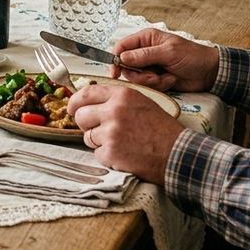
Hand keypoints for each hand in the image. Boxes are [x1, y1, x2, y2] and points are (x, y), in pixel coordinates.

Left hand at [68, 84, 185, 180]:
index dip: (75, 101)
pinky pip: (97, 154)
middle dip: (86, 125)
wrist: (178, 154)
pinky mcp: (110, 152)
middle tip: (101, 130)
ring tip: (122, 143)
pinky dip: (108, 156)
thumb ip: (116, 101)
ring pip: (87, 136)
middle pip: (81, 115)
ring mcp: (111, 132)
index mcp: (122, 95)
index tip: (72, 108)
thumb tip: (89, 103)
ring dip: (99, 142)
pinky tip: (125, 154)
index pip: (86, 93)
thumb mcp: (141, 103)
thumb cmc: (162, 130)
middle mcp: (114, 111)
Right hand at [110, 28, 219, 92]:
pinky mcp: (155, 79)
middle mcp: (144, 52)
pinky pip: (148, 86)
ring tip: (167, 78)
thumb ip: (144, 55)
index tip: (116, 73)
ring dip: (151, 81)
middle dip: (140, 75)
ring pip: (137, 78)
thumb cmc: (192, 56)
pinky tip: (171, 80)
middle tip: (154, 76)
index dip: (115, 60)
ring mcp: (149, 67)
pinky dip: (160, 85)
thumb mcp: (169, 52)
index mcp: (145, 39)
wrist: (209, 73)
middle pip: (126, 66)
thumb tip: (122, 57)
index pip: (121, 47)